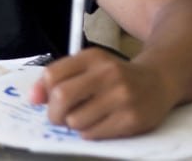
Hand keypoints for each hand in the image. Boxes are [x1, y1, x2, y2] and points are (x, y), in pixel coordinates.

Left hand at [29, 47, 178, 139]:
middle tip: (57, 117)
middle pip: (62, 97)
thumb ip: (58, 77)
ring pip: (76, 120)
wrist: (158, 80)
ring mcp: (122, 96)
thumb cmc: (114, 76)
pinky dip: (88, 132)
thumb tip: (33, 98)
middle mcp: (108, 74)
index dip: (42, 92)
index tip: (43, 100)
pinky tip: (98, 123)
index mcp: (92, 57)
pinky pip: (93, 133)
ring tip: (83, 118)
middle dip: (53, 113)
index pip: (52, 75)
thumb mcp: (87, 66)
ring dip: (73, 124)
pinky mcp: (132, 118)